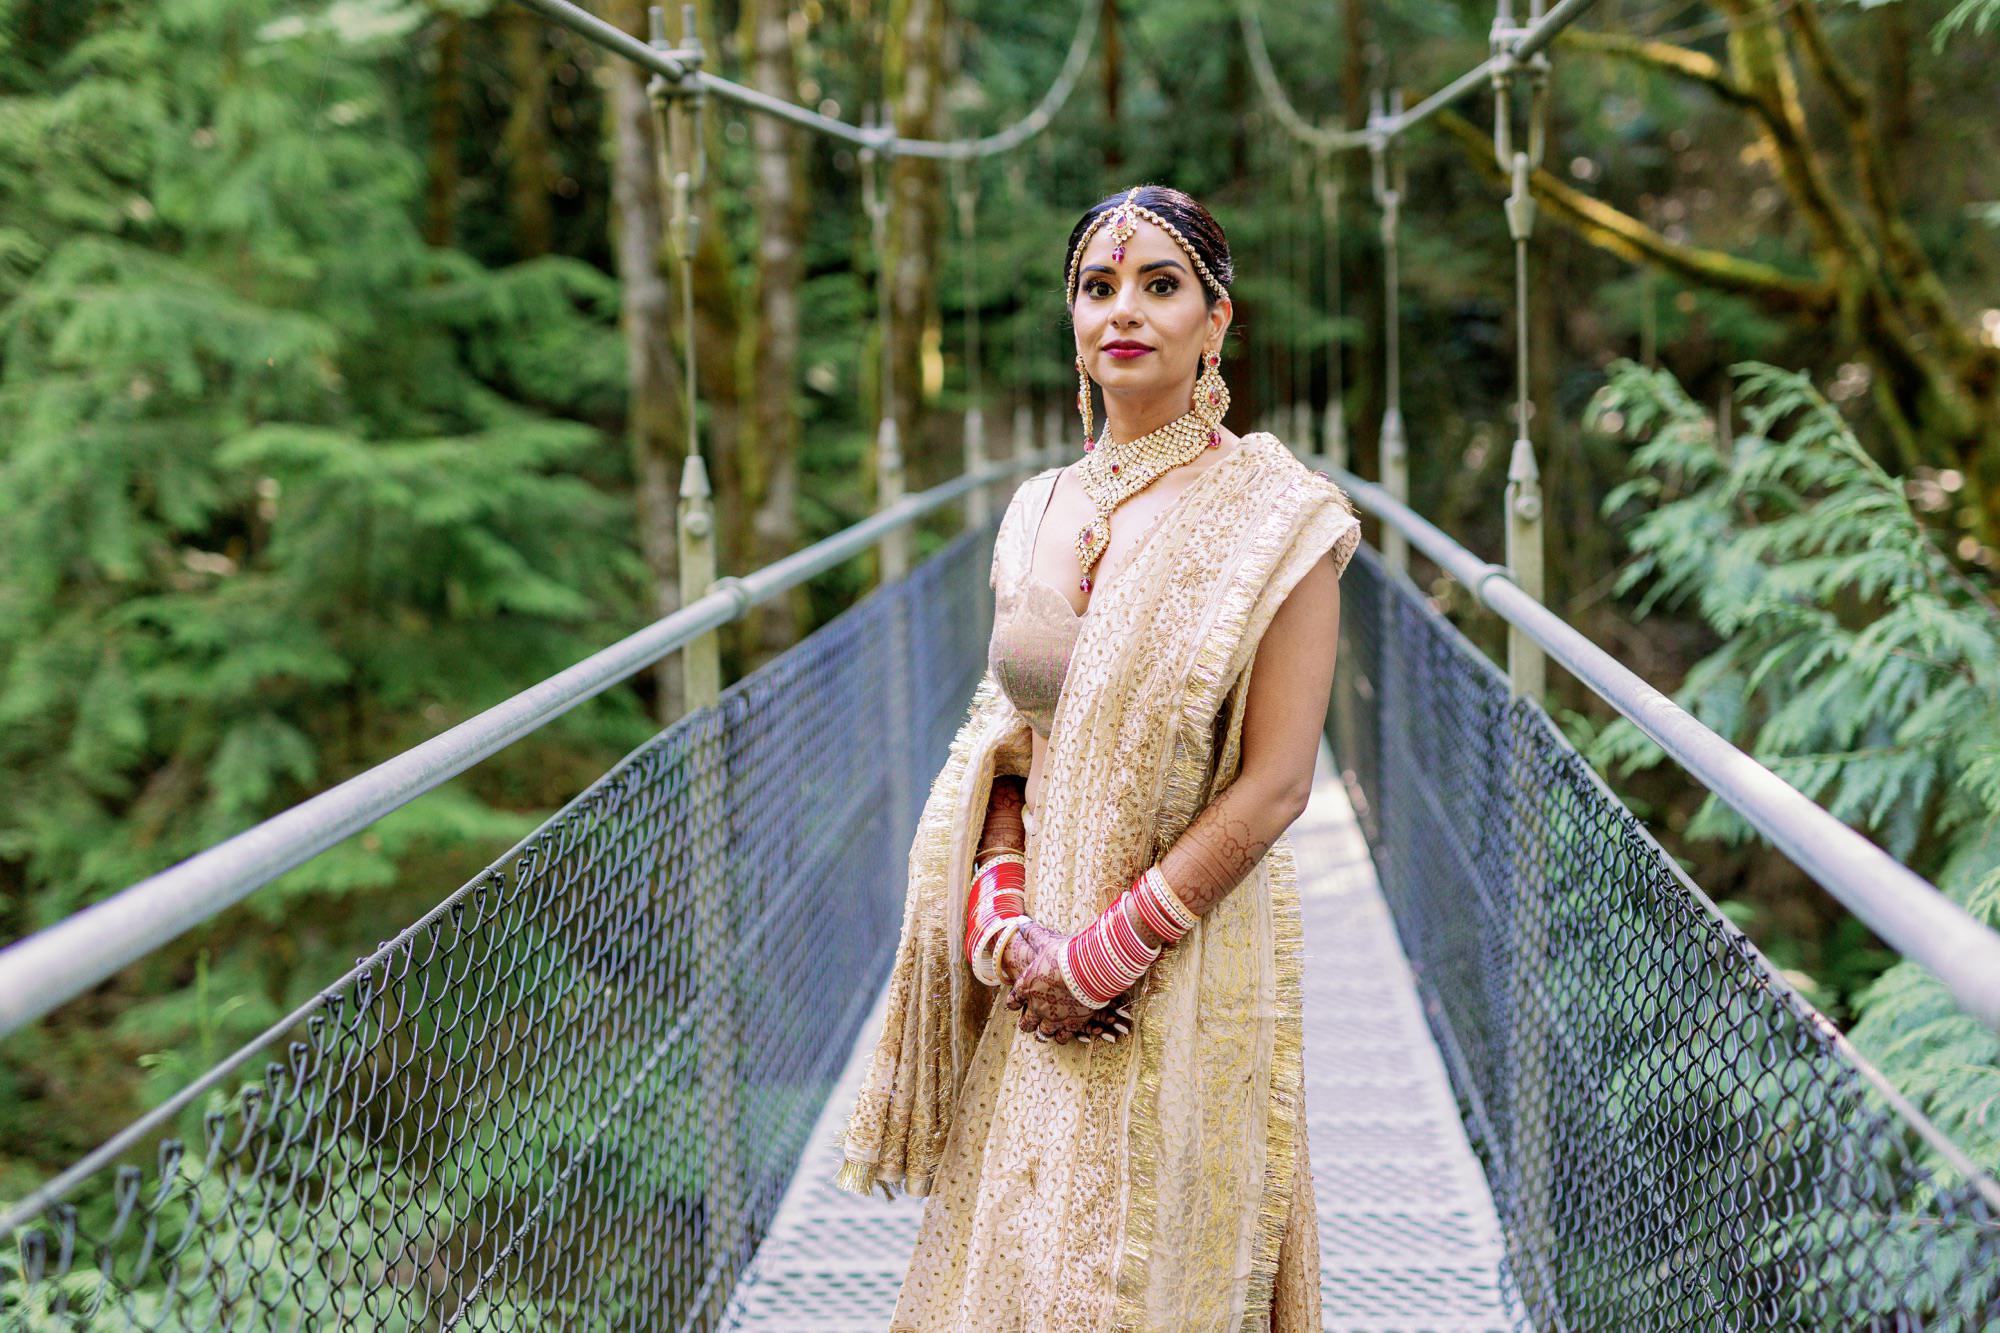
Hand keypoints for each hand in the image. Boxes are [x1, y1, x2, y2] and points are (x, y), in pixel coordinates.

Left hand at [1002, 921, 1131, 1043]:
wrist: (1087, 970)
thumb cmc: (1064, 953)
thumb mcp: (1045, 941)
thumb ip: (1031, 933)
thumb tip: (1019, 920)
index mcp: (1026, 987)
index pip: (1012, 1001)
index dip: (1014, 1002)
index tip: (1017, 1002)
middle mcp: (1036, 1006)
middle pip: (1026, 1023)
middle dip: (1028, 1022)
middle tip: (1032, 1020)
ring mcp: (1053, 1017)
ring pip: (1043, 1033)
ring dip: (1045, 1030)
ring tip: (1048, 1028)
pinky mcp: (1071, 1024)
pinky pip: (1063, 1038)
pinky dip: (1063, 1036)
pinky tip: (1066, 1032)